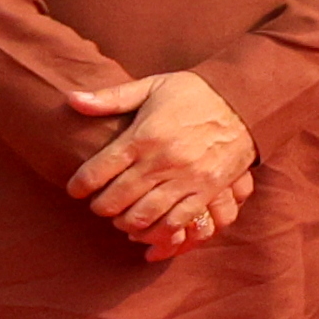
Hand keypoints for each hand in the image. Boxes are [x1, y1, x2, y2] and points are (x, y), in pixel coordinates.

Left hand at [64, 67, 253, 253]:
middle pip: (114, 200)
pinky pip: (177, 222)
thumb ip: (112, 98)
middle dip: (100, 207)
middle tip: (100, 202)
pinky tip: (149, 226)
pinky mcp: (207, 191)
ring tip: (123, 215)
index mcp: (144, 136)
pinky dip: (157, 231)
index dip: (78, 186)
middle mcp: (162, 161)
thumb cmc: (195, 93)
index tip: (77, 188)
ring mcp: (186, 179)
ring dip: (125, 222)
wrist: (248, 100)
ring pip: (142, 217)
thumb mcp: (153, 86)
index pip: (95, 172)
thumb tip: (70, 100)